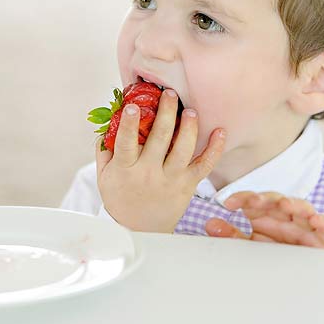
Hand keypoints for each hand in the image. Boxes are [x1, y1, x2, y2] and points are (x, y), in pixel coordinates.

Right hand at [95, 89, 225, 232]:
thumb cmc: (120, 198)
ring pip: (183, 149)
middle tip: (169, 94)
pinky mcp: (188, 185)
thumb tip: (109, 120)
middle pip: (159, 139)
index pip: (126, 143)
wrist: (139, 230)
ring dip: (188, 126)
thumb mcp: (104, 176)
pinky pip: (205, 165)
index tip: (132, 106)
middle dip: (165, 113)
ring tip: (189, 110)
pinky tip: (220, 131)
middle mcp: (149, 174)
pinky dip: (215, 148)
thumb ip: (104, 149)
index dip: (129, 124)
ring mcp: (171, 179)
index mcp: (125, 170)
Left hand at [205, 192, 323, 249]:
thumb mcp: (251, 247)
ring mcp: (307, 225)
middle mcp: (287, 216)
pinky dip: (322, 221)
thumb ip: (232, 235)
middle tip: (254, 201)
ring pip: (302, 208)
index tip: (228, 203)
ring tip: (284, 204)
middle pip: (276, 201)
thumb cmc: (276, 257)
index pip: (255, 200)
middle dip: (266, 199)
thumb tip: (210, 223)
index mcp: (268, 215)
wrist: (300, 282)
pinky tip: (315, 219)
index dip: (242, 198)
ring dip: (294, 204)